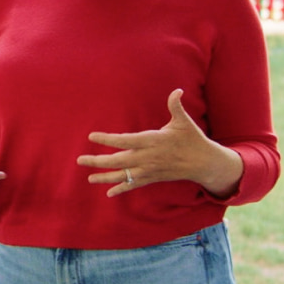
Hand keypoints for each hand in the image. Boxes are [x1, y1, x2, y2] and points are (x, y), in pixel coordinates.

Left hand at [77, 89, 244, 197]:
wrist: (204, 163)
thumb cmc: (192, 139)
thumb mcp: (184, 121)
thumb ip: (176, 106)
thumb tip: (177, 90)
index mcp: (153, 141)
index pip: (125, 140)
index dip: (108, 139)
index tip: (92, 137)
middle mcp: (148, 157)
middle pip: (119, 161)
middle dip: (98, 161)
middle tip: (80, 159)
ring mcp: (149, 170)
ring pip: (123, 175)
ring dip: (105, 177)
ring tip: (89, 177)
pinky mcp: (152, 178)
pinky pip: (134, 185)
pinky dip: (121, 189)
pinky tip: (109, 193)